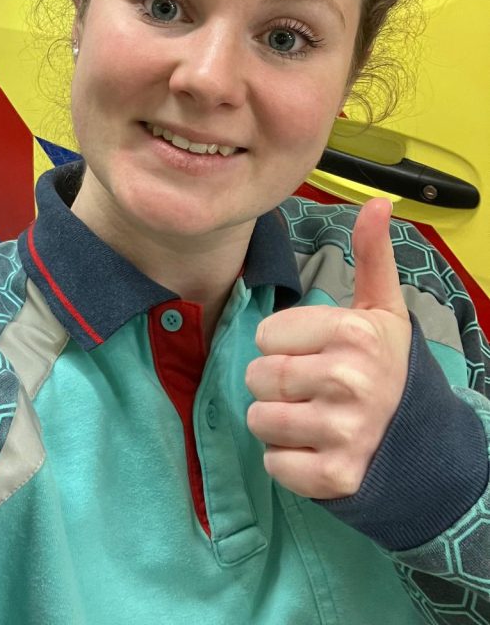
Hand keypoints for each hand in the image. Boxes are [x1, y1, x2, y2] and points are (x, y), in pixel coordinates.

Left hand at [245, 198, 411, 499]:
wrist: (419, 441)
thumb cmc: (385, 366)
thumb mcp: (381, 308)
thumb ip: (372, 254)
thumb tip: (377, 200)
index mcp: (353, 332)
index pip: (265, 335)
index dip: (284, 345)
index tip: (315, 353)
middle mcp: (348, 380)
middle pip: (257, 377)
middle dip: (274, 384)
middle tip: (310, 388)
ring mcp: (343, 432)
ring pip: (259, 420)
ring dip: (277, 422)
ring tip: (312, 417)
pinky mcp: (334, 476)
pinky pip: (274, 464)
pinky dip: (287, 461)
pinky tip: (317, 450)